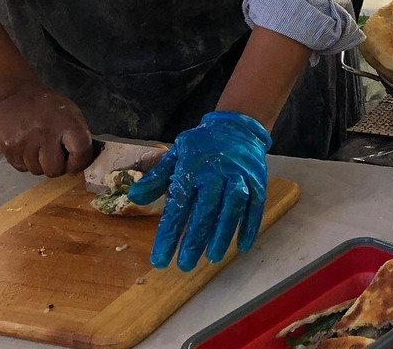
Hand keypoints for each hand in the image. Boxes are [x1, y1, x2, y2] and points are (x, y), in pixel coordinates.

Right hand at [0, 89, 94, 176]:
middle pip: (54, 170)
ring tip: (39, 147)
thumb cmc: (47, 105)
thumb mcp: (70, 113)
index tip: (77, 161)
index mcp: (66, 124)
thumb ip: (78, 136)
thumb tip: (82, 160)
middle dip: (58, 167)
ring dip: (40, 164)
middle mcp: (45, 134)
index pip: (80, 153)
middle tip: (56, 157)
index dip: (80, 162)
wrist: (14, 94)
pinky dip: (26, 162)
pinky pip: (21, 167)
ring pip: (37, 171)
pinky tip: (27, 147)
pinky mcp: (8, 149)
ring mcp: (24, 143)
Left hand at [127, 111, 271, 271]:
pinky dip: (250, 227)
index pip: (178, 207)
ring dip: (223, 235)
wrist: (237, 126)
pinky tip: (241, 247)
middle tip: (185, 265)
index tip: (160, 259)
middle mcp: (217, 174)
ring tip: (212, 258)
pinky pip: (255, 207)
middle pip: (206, 211)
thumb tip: (134, 197)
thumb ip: (157, 177)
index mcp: (193, 169)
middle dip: (195, 240)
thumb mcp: (176, 154)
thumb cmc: (203, 144)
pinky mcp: (258, 182)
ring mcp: (240, 178)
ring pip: (232, 209)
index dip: (169, 234)